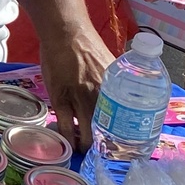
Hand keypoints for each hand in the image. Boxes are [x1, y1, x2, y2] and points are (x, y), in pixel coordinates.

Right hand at [38, 20, 114, 152]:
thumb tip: (122, 100)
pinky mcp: (60, 99)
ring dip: (85, 147)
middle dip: (104, 147)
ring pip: (86, 134)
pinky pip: (65, 126)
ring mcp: (80, 99)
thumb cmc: (89, 46)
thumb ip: (117, 86)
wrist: (67, 33)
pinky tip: (68, 145)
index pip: (124, 123)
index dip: (121, 138)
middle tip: (101, 152)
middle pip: (106, 133)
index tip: (118, 145)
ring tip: (83, 151)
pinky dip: (67, 139)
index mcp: (117, 90)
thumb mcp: (112, 68)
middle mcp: (102, 97)